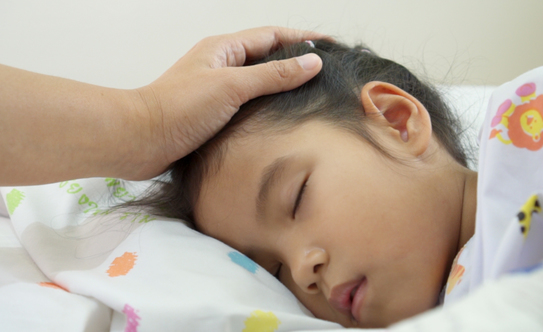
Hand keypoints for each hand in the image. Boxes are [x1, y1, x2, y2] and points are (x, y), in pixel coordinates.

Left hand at [129, 26, 325, 179]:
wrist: (140, 140)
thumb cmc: (179, 108)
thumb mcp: (231, 86)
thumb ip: (273, 75)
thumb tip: (312, 62)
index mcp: (224, 49)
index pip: (272, 36)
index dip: (302, 38)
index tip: (330, 45)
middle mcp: (221, 65)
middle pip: (267, 56)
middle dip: (295, 59)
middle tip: (326, 70)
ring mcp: (217, 90)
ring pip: (258, 81)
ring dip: (283, 84)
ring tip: (311, 93)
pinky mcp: (213, 113)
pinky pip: (248, 103)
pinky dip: (268, 105)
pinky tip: (280, 118)